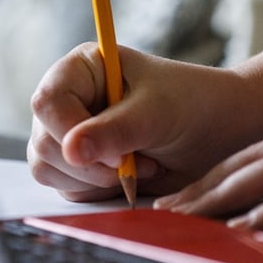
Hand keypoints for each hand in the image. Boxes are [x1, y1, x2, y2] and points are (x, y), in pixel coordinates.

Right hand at [28, 43, 244, 201]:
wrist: (219, 130)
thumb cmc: (191, 105)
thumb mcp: (155, 114)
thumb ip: (114, 131)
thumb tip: (71, 151)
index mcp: (80, 70)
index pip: (47, 102)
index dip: (71, 132)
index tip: (113, 154)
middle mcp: (68, 101)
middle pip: (43, 143)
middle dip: (89, 164)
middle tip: (134, 162)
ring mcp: (71, 134)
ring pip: (48, 170)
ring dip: (94, 181)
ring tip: (139, 166)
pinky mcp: (81, 165)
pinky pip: (68, 189)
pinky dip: (99, 192)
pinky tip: (132, 177)